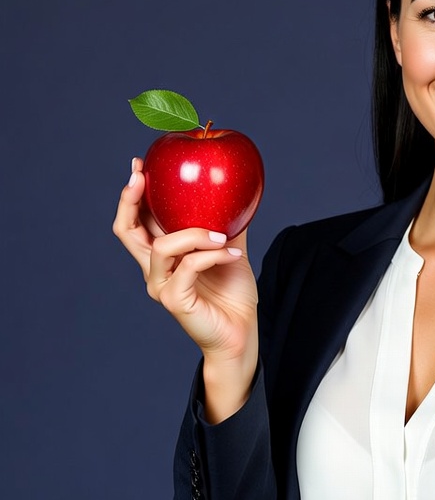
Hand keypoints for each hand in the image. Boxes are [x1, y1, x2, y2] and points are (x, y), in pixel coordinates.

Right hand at [113, 157, 258, 377]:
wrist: (241, 333)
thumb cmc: (232, 295)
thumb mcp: (229, 250)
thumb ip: (225, 224)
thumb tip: (236, 192)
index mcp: (163, 256)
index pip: (136, 221)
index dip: (132, 194)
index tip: (140, 165)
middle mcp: (154, 270)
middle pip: (127, 230)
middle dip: (131, 199)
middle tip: (144, 177)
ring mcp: (161, 286)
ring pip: (162, 246)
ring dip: (194, 233)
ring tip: (222, 235)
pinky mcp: (174, 300)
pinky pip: (188, 266)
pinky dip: (211, 255)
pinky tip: (231, 253)